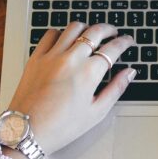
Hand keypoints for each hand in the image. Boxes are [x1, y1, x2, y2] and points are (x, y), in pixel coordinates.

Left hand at [5, 22, 134, 156]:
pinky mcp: (36, 57)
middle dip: (109, 29)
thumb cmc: (61, 127)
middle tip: (114, 33)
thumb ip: (116, 89)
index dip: (124, 42)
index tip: (128, 41)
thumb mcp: (96, 112)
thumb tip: (129, 73)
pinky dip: (61, 33)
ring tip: (92, 33)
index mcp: (89, 73)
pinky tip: (65, 39)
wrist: (27, 131)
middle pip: (95, 32)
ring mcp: (52, 56)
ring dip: (87, 28)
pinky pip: (50, 34)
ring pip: (73, 28)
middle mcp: (71, 59)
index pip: (113, 48)